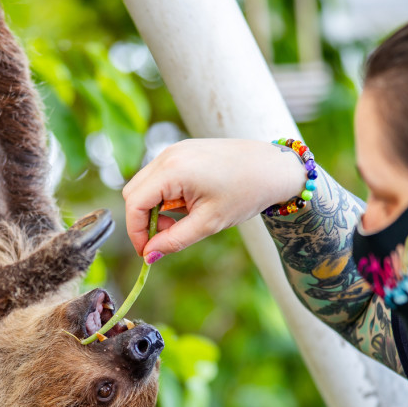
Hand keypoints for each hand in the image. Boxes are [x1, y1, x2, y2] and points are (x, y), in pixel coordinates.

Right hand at [121, 138, 305, 261]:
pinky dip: (164, 195)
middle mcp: (168, 155)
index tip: (148, 252)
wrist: (273, 167)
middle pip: (133, 192)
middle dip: (143, 220)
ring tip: (183, 220)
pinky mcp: (182, 151)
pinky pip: (159, 176)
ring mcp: (174, 150)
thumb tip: (149, 256)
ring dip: (154, 208)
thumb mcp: (209, 223)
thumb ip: (174, 241)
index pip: (135, 204)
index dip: (136, 232)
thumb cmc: (246, 193)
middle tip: (168, 236)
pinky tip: (188, 204)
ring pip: (145, 184)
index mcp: (173, 170)